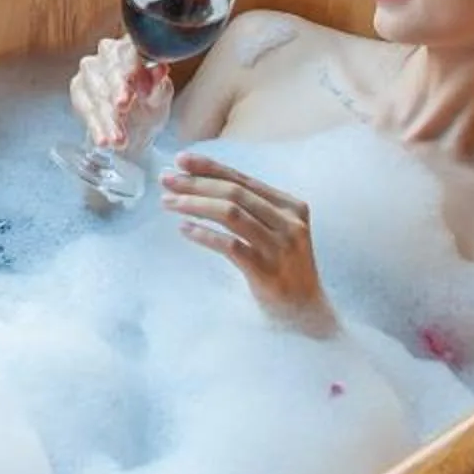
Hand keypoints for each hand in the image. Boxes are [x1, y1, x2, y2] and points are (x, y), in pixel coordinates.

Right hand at [68, 36, 172, 153]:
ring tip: (119, 140)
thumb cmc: (150, 104)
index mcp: (133, 47)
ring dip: (108, 118)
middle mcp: (109, 51)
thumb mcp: (160, 98)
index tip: (142, 92)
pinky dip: (96, 127)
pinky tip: (103, 140)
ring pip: (98, 92)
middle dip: (117, 91)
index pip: (131, 52)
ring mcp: (91, 68)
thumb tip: (160, 69)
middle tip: (123, 108)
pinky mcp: (78, 87)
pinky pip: (85, 108)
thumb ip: (159, 85)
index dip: (134, 70)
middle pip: (111, 70)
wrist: (136, 128)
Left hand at [162, 152, 336, 336]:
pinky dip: (204, 235)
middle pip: (234, 192)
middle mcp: (289, 222)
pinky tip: (185, 229)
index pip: (243, 179)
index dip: (210, 168)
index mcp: (291, 206)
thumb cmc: (283, 268)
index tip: (181, 161)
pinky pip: (230, 246)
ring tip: (169, 203)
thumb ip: (251, 210)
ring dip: (195, 204)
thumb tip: (202, 184)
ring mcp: (280, 247)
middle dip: (196, 183)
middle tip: (166, 181)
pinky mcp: (268, 271)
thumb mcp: (275, 232)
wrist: (306, 312)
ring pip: (231, 213)